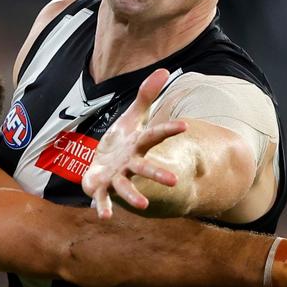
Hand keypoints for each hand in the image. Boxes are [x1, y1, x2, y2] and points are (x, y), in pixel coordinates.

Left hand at [81, 67, 186, 218]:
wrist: (104, 166)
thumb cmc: (121, 142)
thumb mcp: (132, 117)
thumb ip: (146, 95)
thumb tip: (164, 69)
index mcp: (138, 144)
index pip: (154, 135)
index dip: (167, 130)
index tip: (184, 125)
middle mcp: (130, 163)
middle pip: (145, 168)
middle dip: (157, 174)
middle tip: (174, 181)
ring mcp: (117, 177)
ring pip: (126, 187)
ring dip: (133, 196)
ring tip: (143, 206)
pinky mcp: (102, 187)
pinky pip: (104, 199)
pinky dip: (104, 207)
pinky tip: (104, 217)